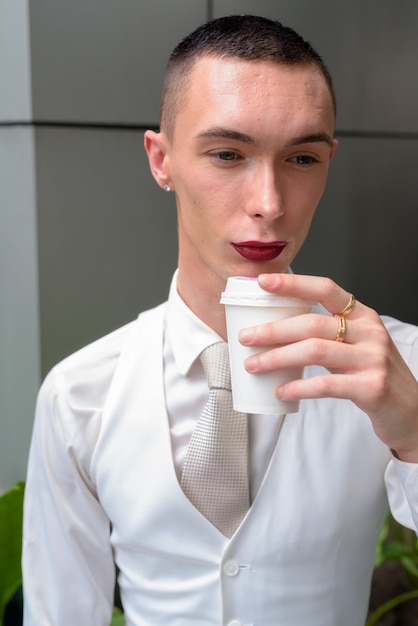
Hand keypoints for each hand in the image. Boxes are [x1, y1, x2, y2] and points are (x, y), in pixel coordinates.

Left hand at [239, 273, 417, 461]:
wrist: (411, 412)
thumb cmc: (373, 375)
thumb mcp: (356, 346)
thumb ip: (327, 334)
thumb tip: (273, 329)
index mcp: (363, 316)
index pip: (327, 288)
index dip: (293, 283)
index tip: (263, 281)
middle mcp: (370, 332)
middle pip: (313, 322)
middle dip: (273, 330)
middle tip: (245, 338)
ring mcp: (373, 359)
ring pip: (315, 351)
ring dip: (277, 357)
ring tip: (253, 365)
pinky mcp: (372, 388)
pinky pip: (326, 384)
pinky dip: (298, 387)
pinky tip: (281, 391)